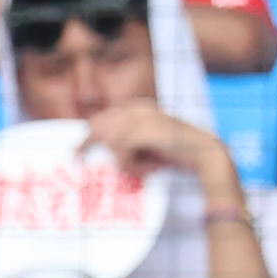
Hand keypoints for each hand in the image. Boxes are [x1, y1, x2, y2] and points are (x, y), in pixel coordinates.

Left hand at [82, 99, 227, 188]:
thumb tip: (99, 147)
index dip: (89, 134)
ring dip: (121, 161)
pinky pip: (120, 150)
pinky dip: (129, 165)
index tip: (74, 152)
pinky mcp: (145, 129)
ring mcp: (142, 117)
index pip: (102, 118)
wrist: (203, 153)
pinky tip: (147, 169)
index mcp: (139, 107)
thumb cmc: (174, 152)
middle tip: (76, 159)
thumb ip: (124, 143)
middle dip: (88, 144)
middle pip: (97, 125)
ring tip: (142, 169)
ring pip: (109, 141)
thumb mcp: (144, 146)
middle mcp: (139, 108)